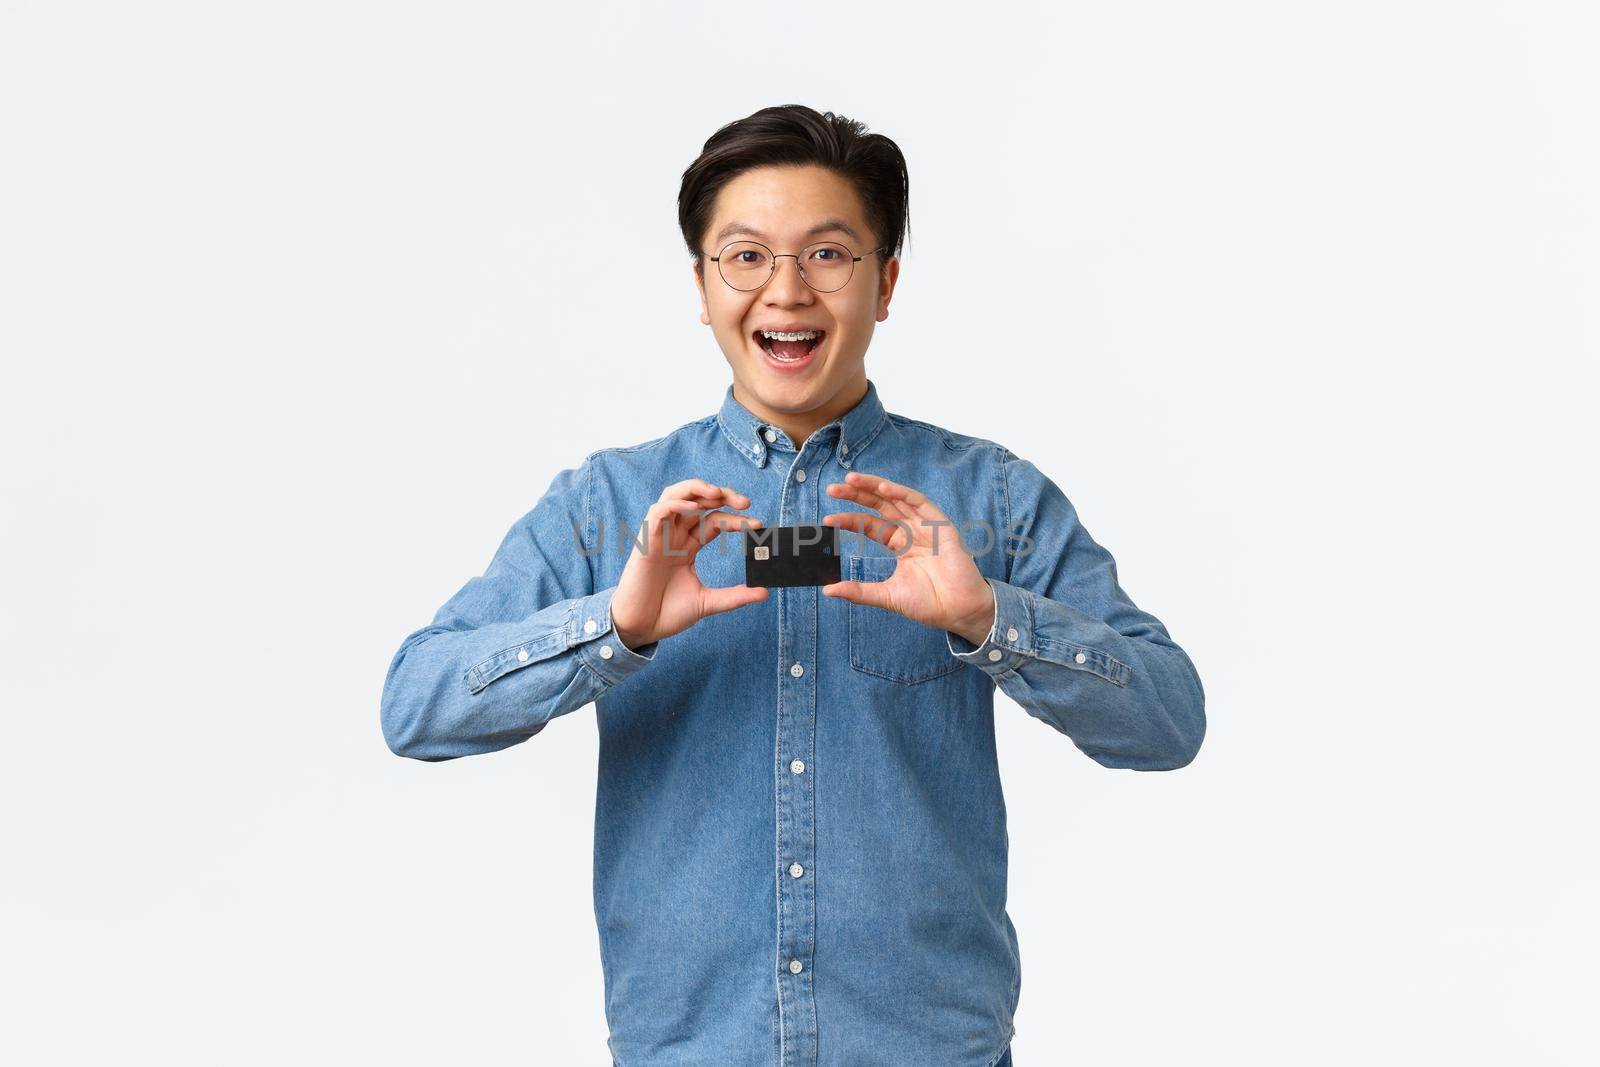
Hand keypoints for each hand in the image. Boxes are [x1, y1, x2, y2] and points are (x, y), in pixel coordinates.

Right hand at [611, 479, 768, 648]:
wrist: (640, 629)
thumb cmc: (666, 614)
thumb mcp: (707, 602)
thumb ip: (734, 596)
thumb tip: (764, 592)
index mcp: (688, 546)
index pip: (714, 520)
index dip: (736, 520)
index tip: (759, 526)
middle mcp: (674, 536)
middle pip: (698, 501)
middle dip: (722, 495)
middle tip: (745, 503)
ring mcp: (659, 536)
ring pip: (675, 495)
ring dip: (697, 489)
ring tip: (719, 493)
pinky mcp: (645, 541)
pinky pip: (658, 511)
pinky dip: (676, 505)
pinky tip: (695, 509)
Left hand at [820, 471, 996, 644]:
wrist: (959, 612)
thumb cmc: (929, 604)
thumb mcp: (887, 595)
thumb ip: (859, 591)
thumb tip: (828, 590)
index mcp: (900, 544)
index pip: (870, 525)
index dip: (849, 520)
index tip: (827, 520)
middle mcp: (912, 531)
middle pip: (880, 506)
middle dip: (857, 495)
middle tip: (832, 488)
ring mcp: (926, 526)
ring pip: (896, 499)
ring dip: (874, 487)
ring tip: (852, 479)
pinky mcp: (941, 526)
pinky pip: (920, 503)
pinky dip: (902, 493)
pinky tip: (883, 488)